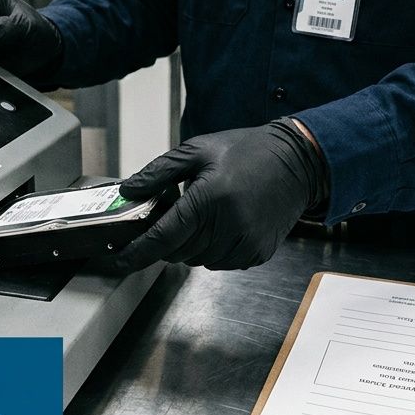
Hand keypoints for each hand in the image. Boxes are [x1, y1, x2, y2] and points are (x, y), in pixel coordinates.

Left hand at [112, 120, 326, 271]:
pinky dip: (211, 250)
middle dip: (166, 240)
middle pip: (177, 252)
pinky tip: (221, 225)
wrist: (297, 162)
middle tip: (173, 215)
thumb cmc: (247, 152)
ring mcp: (245, 243)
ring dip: (189, 245)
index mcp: (209, 198)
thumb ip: (158, 173)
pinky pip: (220, 263)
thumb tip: (128, 191)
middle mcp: (228, 226)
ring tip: (203, 215)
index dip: (136, 252)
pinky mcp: (257, 253)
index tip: (117, 260)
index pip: (162, 237)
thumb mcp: (197, 151)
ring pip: (197, 261)